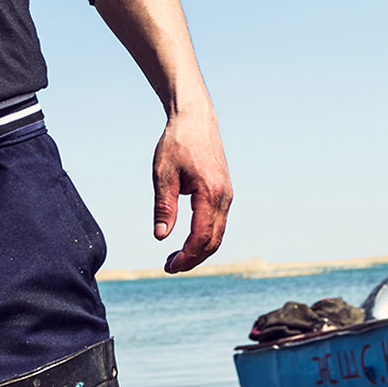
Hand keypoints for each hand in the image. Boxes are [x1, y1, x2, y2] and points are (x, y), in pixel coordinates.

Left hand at [152, 104, 231, 273]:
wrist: (196, 119)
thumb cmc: (177, 143)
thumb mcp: (163, 175)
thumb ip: (164, 207)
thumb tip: (161, 237)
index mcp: (210, 194)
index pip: (201, 237)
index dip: (186, 257)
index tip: (169, 266)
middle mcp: (224, 197)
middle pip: (213, 241)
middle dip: (193, 259)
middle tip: (170, 267)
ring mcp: (226, 195)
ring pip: (218, 234)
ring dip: (199, 250)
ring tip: (176, 257)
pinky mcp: (224, 192)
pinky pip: (218, 222)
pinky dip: (204, 237)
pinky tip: (188, 239)